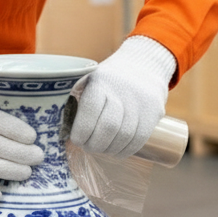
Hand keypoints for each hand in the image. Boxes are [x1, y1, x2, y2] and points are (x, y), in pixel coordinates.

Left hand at [69, 36, 177, 157]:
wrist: (144, 65)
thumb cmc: (108, 79)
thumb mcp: (90, 80)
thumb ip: (77, 101)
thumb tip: (63, 131)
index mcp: (102, 81)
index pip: (90, 111)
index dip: (81, 131)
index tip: (76, 139)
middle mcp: (123, 91)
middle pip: (108, 128)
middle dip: (94, 144)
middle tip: (88, 146)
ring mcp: (141, 102)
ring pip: (124, 137)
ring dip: (108, 149)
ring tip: (101, 148)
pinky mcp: (154, 113)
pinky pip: (138, 140)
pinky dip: (124, 150)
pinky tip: (115, 150)